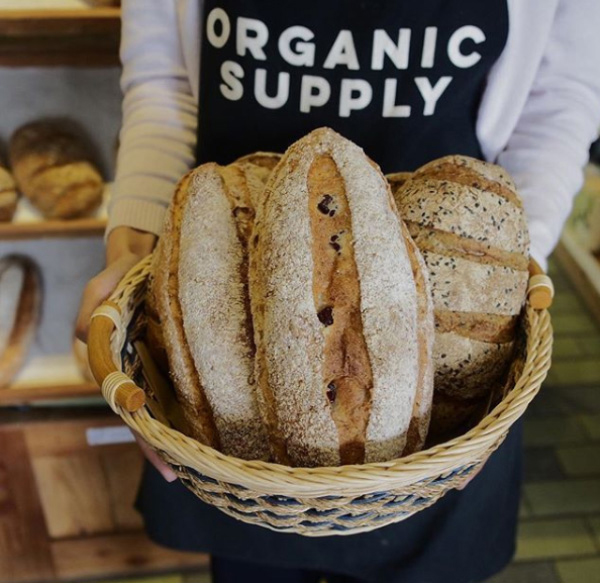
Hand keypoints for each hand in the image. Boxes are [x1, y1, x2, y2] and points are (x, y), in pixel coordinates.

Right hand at [76, 226, 175, 481]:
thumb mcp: (103, 285)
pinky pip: (177, 384)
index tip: (165, 457)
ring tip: (200, 458)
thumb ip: (93, 306)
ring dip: (176, 430)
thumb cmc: (120, 273)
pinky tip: (206, 420)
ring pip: (162, 405)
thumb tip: (84, 337)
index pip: (125, 408)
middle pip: (144, 417)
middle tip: (185, 473)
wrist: (144, 257)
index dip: (143, 435)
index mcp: (110, 364)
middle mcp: (130, 371)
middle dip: (160, 446)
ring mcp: (150, 365)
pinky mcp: (168, 354)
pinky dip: (187, 403)